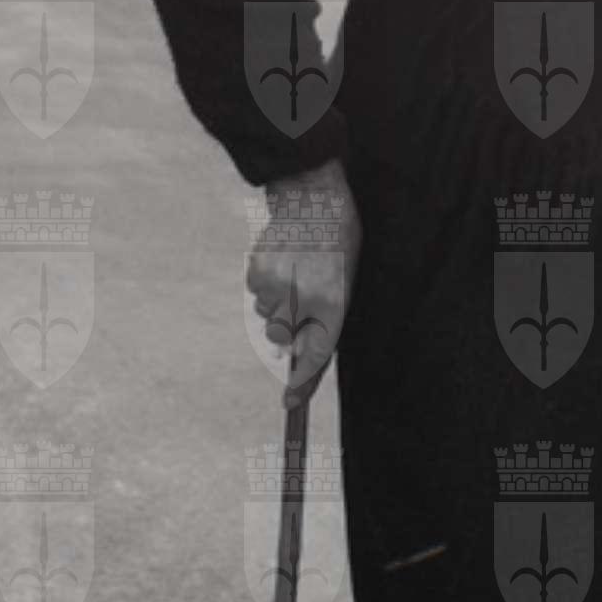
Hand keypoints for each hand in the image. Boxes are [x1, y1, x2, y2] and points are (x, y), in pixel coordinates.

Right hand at [247, 157, 362, 407]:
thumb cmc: (338, 243)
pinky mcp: (256, 273)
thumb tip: (295, 351)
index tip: (289, 402)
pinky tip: (281, 260)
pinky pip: (256, 293)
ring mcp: (276, 287)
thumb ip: (325, 319)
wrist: (314, 199)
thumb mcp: (344, 282)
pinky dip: (266, 284)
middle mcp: (303, 300)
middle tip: (298, 295)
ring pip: (266, 315)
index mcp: (334, 304)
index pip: (316, 356)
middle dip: (287, 326)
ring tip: (295, 269)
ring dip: (277, 301)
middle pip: (281, 337)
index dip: (302, 384)